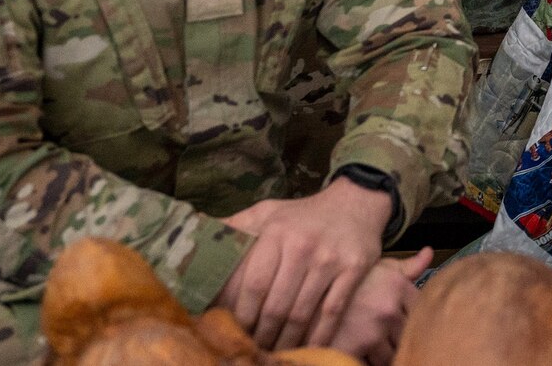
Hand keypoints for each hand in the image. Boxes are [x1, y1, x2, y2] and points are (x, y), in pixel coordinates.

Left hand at [215, 177, 391, 347]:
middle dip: (263, 335)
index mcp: (276, 232)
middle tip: (256, 349)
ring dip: (288, 340)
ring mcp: (330, 258)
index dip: (242, 315)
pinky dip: (320, 336)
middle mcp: (302, 245)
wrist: (356, 201)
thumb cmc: (303, 214)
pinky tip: (310, 348)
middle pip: (277, 304)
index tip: (236, 332)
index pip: (254, 284)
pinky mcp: (354, 268)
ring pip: (303, 313)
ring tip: (277, 353)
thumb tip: (195, 238)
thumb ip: (235, 226)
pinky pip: (332, 311)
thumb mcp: (268, 212)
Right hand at [328, 249, 431, 365]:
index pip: (423, 310)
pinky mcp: (355, 350)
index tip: (408, 322)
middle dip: (403, 339)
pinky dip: (372, 361)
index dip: (418, 319)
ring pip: (393, 355)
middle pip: (410, 335)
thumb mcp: (374, 265)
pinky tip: (363, 354)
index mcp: (398, 287)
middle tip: (391, 337)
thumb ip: (405, 266)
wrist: (300, 291)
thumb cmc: (341, 277)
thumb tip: (429, 253)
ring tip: (375, 345)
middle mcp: (389, 310)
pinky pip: (374, 364)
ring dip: (387, 354)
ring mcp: (373, 332)